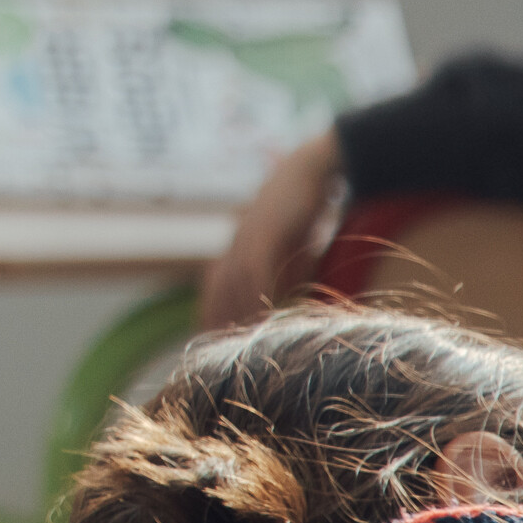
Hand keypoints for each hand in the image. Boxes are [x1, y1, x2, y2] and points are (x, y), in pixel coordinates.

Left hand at [202, 128, 344, 329]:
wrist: (310, 169)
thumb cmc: (304, 209)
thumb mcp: (294, 248)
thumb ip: (288, 275)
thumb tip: (293, 305)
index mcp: (240, 248)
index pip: (217, 287)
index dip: (213, 314)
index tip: (211, 344)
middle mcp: (237, 244)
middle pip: (216, 288)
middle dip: (214, 319)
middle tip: (214, 353)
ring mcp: (247, 237)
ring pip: (232, 283)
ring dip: (232, 314)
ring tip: (235, 345)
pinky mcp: (264, 232)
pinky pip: (254, 269)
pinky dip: (254, 294)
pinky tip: (258, 315)